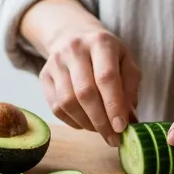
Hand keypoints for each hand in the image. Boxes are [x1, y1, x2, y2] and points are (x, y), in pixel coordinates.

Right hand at [39, 28, 139, 146]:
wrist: (73, 35)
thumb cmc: (106, 54)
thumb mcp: (125, 62)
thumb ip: (130, 89)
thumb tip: (129, 120)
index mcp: (100, 43)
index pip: (106, 77)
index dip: (114, 105)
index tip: (121, 128)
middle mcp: (75, 49)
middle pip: (85, 92)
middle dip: (101, 121)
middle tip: (113, 138)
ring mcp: (55, 62)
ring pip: (68, 102)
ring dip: (86, 123)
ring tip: (100, 130)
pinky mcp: (43, 76)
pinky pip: (56, 107)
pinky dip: (73, 121)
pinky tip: (85, 122)